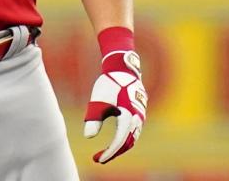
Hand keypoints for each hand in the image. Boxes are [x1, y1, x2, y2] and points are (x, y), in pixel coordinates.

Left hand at [84, 48, 146, 162]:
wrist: (123, 70)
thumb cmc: (109, 84)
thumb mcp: (98, 100)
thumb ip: (94, 118)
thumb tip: (88, 136)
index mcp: (128, 116)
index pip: (119, 141)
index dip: (109, 153)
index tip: (98, 159)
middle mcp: (137, 119)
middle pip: (127, 143)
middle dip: (114, 153)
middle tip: (99, 159)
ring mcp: (140, 116)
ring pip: (131, 138)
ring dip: (120, 147)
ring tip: (105, 153)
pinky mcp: (138, 114)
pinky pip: (133, 132)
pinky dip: (124, 139)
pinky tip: (114, 142)